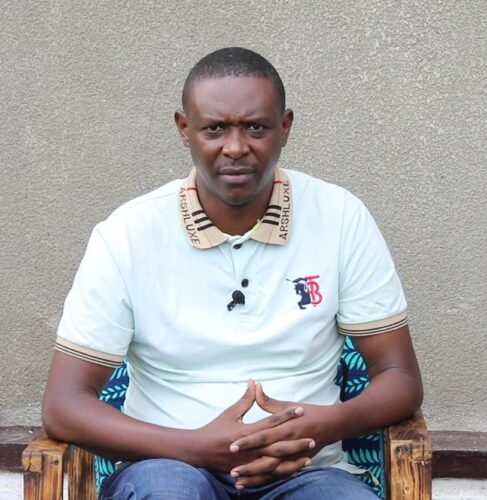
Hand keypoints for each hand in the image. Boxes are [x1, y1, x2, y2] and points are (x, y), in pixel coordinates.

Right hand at [190, 380, 308, 472]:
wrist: (199, 451)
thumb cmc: (215, 429)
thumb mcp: (230, 413)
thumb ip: (245, 399)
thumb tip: (254, 382)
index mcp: (246, 432)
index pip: (270, 422)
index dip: (286, 415)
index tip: (300, 409)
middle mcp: (249, 449)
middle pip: (277, 446)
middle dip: (296, 442)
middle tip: (312, 437)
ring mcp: (249, 463)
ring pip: (275, 463)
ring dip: (292, 460)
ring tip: (308, 456)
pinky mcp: (248, 472)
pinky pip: (268, 474)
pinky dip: (282, 472)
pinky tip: (294, 470)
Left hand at [230, 383, 343, 488]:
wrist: (332, 425)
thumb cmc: (308, 412)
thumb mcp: (289, 404)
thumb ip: (269, 401)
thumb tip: (255, 387)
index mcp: (287, 427)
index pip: (264, 436)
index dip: (248, 441)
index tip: (232, 445)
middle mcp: (290, 444)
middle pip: (266, 457)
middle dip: (249, 465)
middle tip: (231, 470)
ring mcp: (294, 456)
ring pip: (272, 470)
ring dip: (255, 477)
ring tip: (238, 482)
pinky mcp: (297, 463)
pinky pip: (280, 475)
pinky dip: (267, 480)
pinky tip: (254, 484)